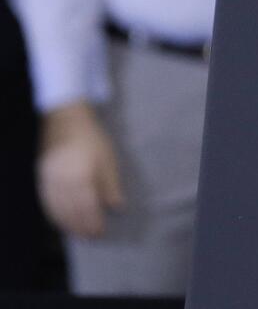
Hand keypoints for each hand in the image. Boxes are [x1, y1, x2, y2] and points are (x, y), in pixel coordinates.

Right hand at [38, 101, 124, 237]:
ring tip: (77, 234)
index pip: (87, 206)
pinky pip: (46, 202)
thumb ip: (111, 185)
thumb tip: (117, 207)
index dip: (93, 221)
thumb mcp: (108, 158)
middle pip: (71, 210)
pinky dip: (53, 214)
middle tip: (90, 237)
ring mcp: (48, 179)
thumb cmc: (92, 139)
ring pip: (56, 209)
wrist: (65, 121)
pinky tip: (61, 221)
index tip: (100, 232)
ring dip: (66, 224)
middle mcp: (62, 180)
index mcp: (82, 175)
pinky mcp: (40, 177)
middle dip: (81, 226)